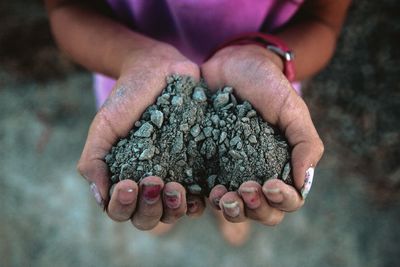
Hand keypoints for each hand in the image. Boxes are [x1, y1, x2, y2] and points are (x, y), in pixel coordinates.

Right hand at [78, 43, 204, 229]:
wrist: (158, 70)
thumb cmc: (127, 98)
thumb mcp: (104, 126)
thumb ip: (93, 161)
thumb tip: (100, 197)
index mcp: (124, 177)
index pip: (120, 210)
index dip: (122, 206)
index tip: (128, 183)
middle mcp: (150, 183)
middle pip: (147, 219)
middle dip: (149, 209)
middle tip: (154, 182)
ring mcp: (176, 176)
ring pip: (173, 213)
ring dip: (173, 209)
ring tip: (176, 187)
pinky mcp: (199, 165)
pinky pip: (201, 196)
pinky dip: (199, 202)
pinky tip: (200, 195)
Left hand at [201, 44, 323, 224]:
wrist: (232, 63)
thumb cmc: (267, 85)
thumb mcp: (292, 109)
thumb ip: (305, 144)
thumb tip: (304, 182)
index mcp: (282, 166)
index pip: (289, 200)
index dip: (283, 201)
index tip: (271, 185)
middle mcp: (258, 174)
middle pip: (262, 212)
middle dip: (255, 209)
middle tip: (245, 189)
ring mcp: (230, 172)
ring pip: (235, 208)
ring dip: (232, 210)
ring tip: (223, 196)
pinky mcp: (206, 164)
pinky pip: (208, 192)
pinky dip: (209, 199)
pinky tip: (207, 191)